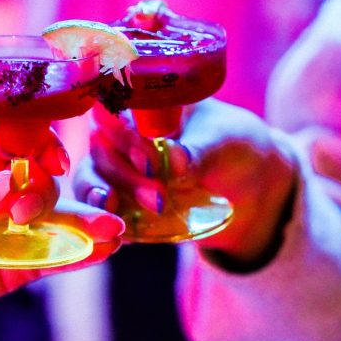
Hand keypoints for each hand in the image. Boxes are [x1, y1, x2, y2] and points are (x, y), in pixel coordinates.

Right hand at [74, 99, 296, 265]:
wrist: (248, 186)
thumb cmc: (233, 146)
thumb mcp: (224, 141)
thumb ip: (199, 149)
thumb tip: (176, 157)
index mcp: (144, 104)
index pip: (116, 110)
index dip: (123, 134)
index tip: (150, 161)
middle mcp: (122, 134)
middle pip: (100, 150)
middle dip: (123, 175)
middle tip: (157, 197)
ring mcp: (119, 170)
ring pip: (91, 180)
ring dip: (100, 198)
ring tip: (116, 219)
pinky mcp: (122, 203)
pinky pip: (99, 212)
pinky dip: (101, 222)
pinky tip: (117, 236)